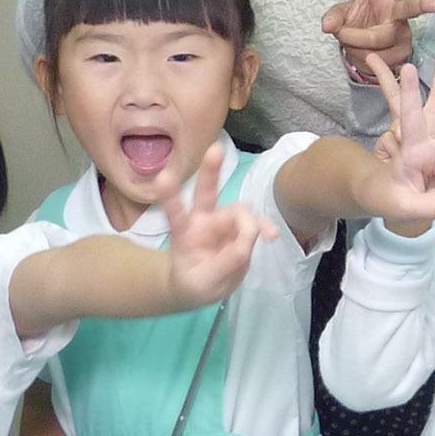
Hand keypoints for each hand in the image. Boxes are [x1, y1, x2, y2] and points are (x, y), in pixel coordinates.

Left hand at [161, 143, 277, 307]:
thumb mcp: (203, 283)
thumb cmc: (195, 281)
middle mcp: (204, 220)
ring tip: (266, 236)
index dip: (170, 195)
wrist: (204, 286)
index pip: (176, 212)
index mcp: (185, 232)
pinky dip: (265, 226)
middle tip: (215, 149)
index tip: (162, 178)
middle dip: (211, 170)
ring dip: (252, 221)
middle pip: (207, 191)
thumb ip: (224, 264)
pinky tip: (272, 235)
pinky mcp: (240, 228)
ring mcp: (223, 222)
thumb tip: (248, 243)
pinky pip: (256, 223)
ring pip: (240, 210)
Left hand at [322, 0, 434, 81]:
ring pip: (381, 37)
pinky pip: (381, 55)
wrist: (360, 50)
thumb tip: (328, 27)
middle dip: (427, 4)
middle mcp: (397, 10)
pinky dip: (363, 55)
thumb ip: (332, 16)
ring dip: (357, 40)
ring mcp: (403, 31)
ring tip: (348, 38)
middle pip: (412, 7)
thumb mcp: (339, 14)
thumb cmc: (354, 23)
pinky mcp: (403, 50)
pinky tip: (362, 51)